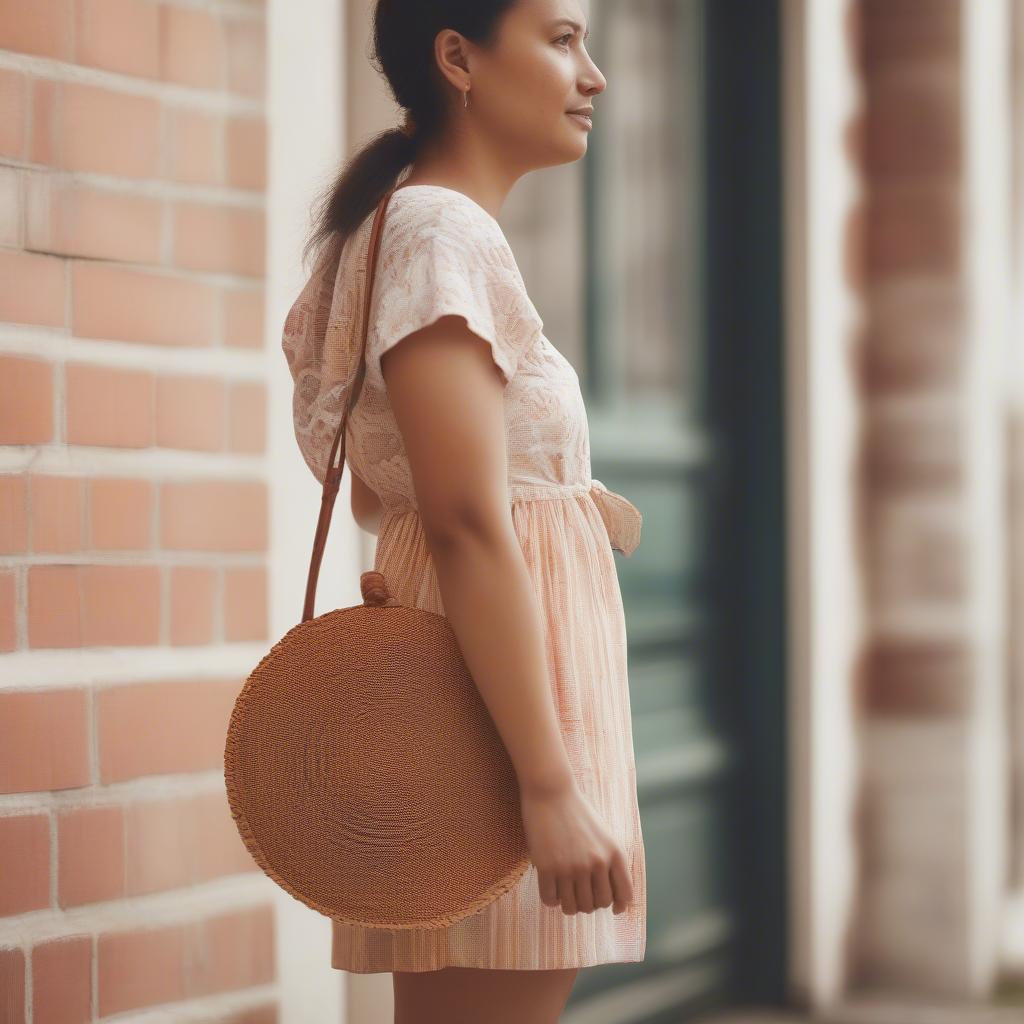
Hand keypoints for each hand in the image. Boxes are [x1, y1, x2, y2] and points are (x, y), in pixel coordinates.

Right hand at [519, 780, 634, 915]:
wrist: (551, 790)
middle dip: (588, 903)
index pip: (624, 896)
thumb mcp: (605, 835)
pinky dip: (551, 899)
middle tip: (578, 892)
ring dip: (568, 904)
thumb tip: (618, 905)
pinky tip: (550, 886)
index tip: (608, 905)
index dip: (616, 905)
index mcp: (614, 854)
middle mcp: (596, 863)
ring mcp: (571, 866)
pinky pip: (550, 900)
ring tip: (563, 892)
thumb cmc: (578, 812)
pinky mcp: (547, 867)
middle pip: (596, 905)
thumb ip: (612, 864)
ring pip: (573, 907)